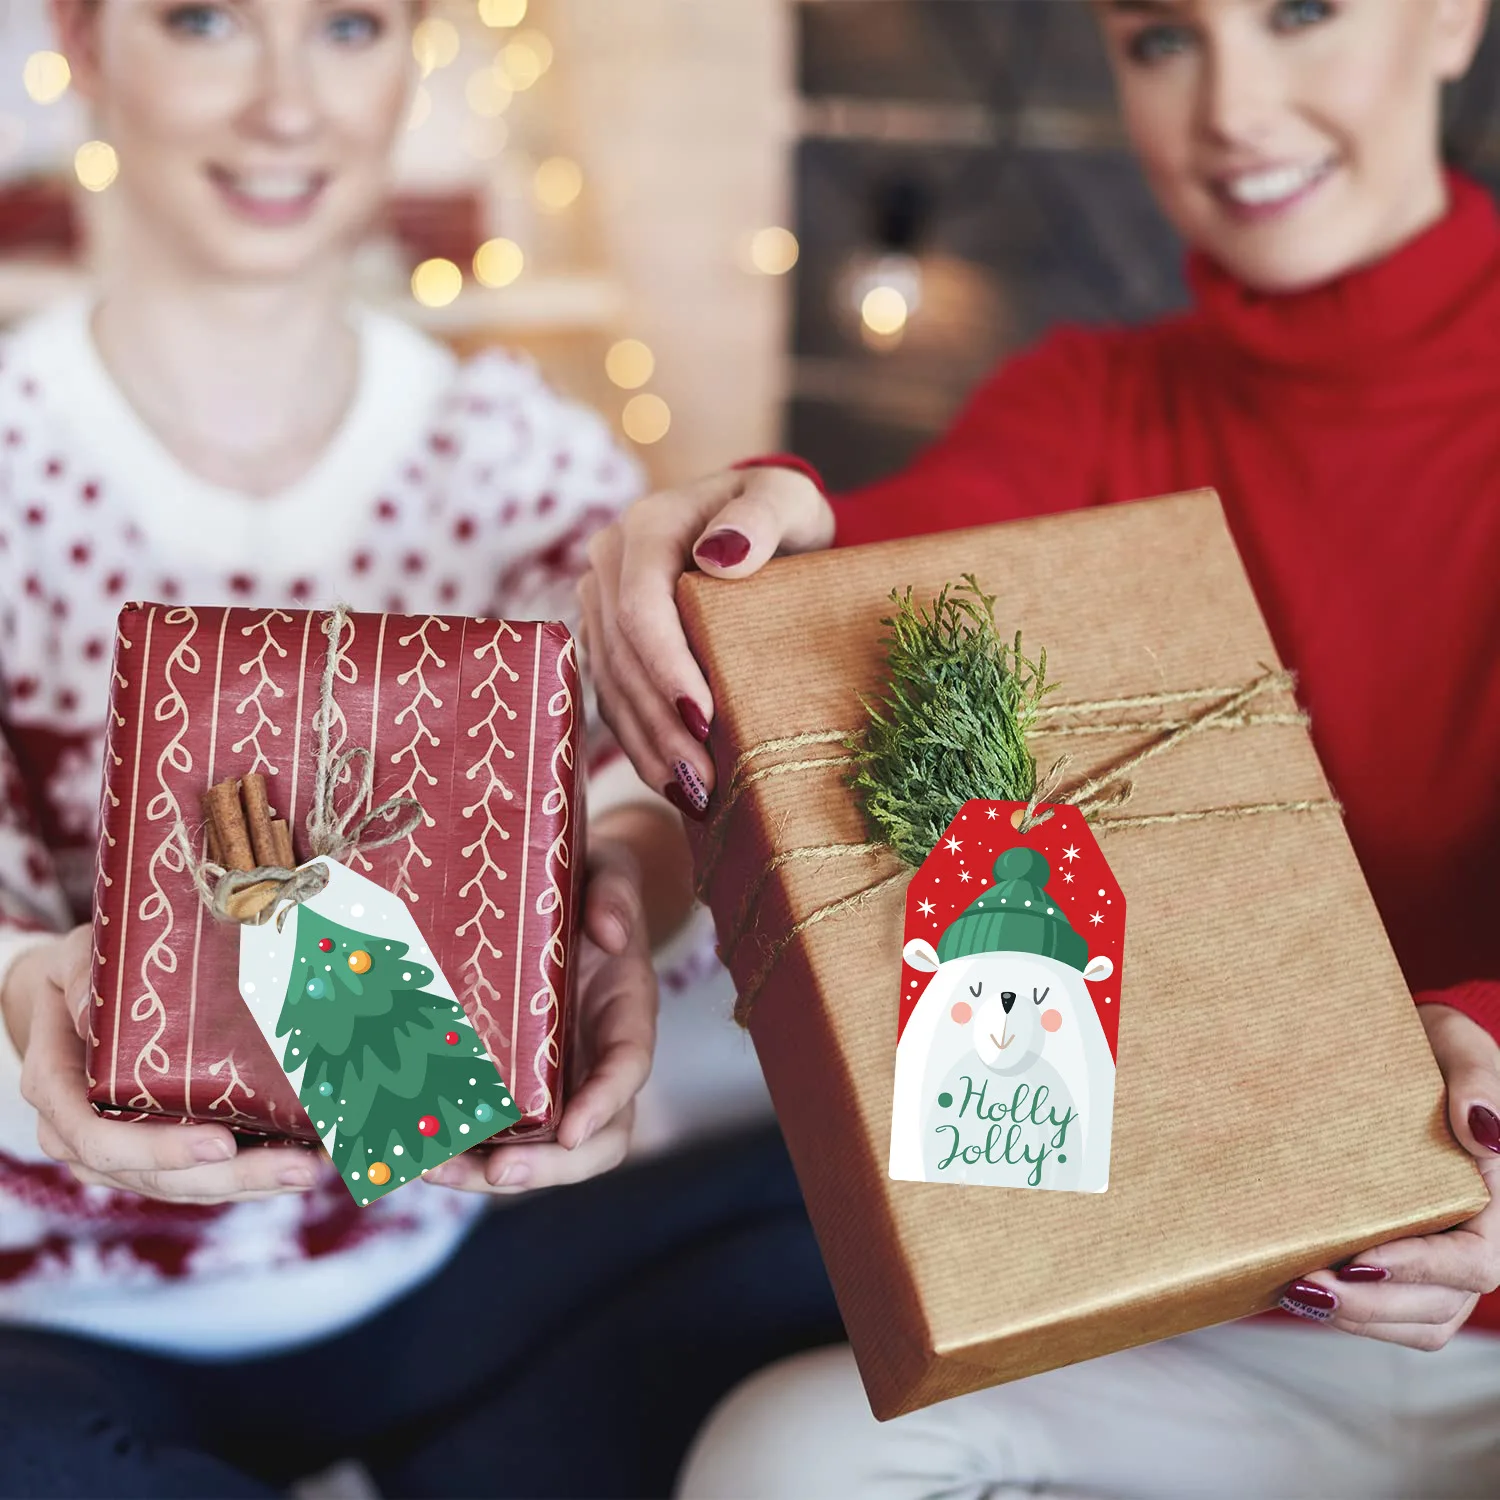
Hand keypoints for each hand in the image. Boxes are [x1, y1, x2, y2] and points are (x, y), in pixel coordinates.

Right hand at [7, 926, 323, 1202]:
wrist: (71, 1002)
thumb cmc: (81, 976)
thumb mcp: (74, 960)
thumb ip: (83, 976)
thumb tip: (93, 1007)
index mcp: (55, 1089)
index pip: (98, 1137)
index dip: (156, 1148)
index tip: (221, 1143)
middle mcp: (81, 1135)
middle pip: (154, 1174)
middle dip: (231, 1176)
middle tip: (299, 1165)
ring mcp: (118, 1154)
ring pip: (184, 1185)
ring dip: (253, 1183)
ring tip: (314, 1168)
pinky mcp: (155, 1154)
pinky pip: (199, 1177)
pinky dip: (251, 1175)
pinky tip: (304, 1160)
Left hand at [423, 835, 656, 1194]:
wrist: (566, 888)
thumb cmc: (590, 879)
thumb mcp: (609, 870)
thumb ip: (615, 891)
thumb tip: (609, 932)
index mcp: (627, 1011)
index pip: (628, 1070)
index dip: (604, 1105)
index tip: (570, 1131)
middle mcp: (596, 1057)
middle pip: (592, 1139)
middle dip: (546, 1168)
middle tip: (494, 1175)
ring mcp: (556, 1076)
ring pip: (538, 1150)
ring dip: (487, 1173)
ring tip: (430, 1172)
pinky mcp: (511, 1077)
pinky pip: (493, 1129)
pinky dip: (458, 1149)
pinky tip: (407, 1149)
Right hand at [578, 464, 833, 808]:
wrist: (759, 523)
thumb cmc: (781, 513)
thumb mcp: (786, 499)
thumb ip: (761, 516)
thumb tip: (722, 555)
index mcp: (645, 528)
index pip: (641, 608)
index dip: (666, 668)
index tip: (704, 719)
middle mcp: (608, 564)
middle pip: (621, 658)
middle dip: (660, 725)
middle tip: (703, 784)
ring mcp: (601, 603)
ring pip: (612, 686)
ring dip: (648, 747)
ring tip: (692, 797)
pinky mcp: (606, 639)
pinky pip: (614, 698)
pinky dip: (641, 744)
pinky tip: (673, 784)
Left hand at [1280, 1004, 1499, 1346]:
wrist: (1400, 1055)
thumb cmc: (1432, 1049)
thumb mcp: (1455, 1044)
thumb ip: (1475, 1078)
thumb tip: (1484, 1128)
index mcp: (1498, 1197)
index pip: (1475, 1261)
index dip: (1420, 1269)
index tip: (1359, 1260)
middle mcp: (1479, 1237)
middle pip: (1441, 1305)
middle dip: (1372, 1305)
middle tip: (1304, 1286)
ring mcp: (1446, 1258)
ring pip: (1418, 1321)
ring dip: (1358, 1319)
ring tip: (1295, 1293)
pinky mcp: (1410, 1261)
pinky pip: (1394, 1312)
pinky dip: (1355, 1314)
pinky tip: (1302, 1291)